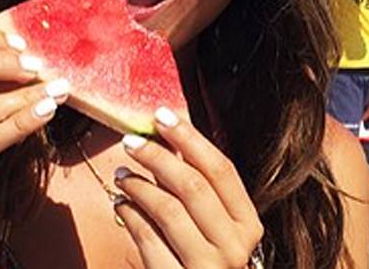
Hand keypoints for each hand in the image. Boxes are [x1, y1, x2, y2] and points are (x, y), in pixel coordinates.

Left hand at [113, 108, 262, 267]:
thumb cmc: (203, 262)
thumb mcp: (212, 226)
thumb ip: (198, 187)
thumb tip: (169, 136)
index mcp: (248, 225)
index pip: (221, 170)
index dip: (190, 138)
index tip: (161, 115)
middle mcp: (236, 247)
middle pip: (192, 186)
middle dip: (157, 157)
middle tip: (130, 142)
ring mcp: (209, 268)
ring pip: (168, 210)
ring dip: (138, 185)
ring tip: (121, 175)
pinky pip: (147, 239)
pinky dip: (130, 216)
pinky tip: (120, 204)